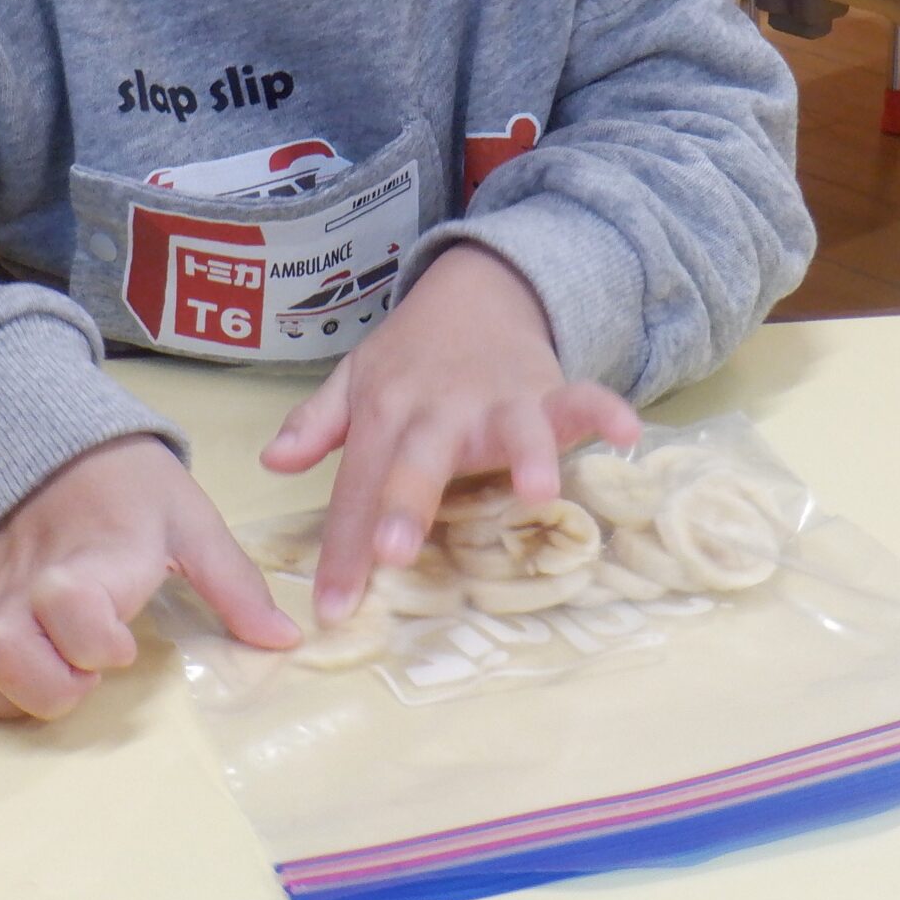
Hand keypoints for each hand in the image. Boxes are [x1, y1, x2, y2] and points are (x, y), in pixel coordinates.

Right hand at [0, 433, 298, 720]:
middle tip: (84, 672)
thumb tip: (285, 641)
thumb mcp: (193, 519)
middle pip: (1, 651)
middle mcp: (32, 574)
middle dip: (44, 687)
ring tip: (45, 674)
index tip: (124, 646)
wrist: (60, 432)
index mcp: (99, 553)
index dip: (94, 641)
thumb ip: (236, 585)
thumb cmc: (133, 481)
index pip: (70, 602)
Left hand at [261, 244, 639, 623]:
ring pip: (510, 428)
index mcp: (385, 412)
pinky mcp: (547, 389)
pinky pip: (581, 398)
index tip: (332, 608)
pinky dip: (604, 410)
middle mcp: (438, 409)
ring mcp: (497, 399)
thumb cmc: (412, 356)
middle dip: (407, 504)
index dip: (344, 548)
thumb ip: (316, 423)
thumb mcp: (355, 379)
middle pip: (420, 459)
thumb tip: (271, 462)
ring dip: (524, 455)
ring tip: (535, 492)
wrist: (475, 291)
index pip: (358, 487)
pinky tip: (629, 433)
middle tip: (393, 555)